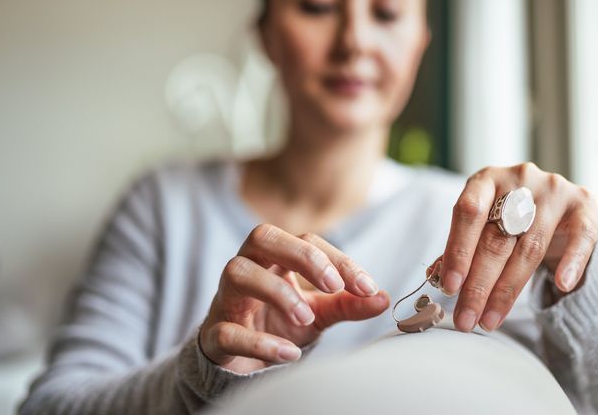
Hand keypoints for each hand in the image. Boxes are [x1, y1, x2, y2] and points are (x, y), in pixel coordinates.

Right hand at [199, 224, 389, 372]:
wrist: (242, 361)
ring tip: (307, 318)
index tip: (367, 287)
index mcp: (275, 258)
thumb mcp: (319, 311)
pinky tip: (288, 354)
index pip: (306, 240)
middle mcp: (248, 268)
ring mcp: (226, 299)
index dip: (337, 260)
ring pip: (237, 272)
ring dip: (277, 292)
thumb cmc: (278, 324)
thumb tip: (383, 298)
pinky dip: (259, 342)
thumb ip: (347, 303)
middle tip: (332, 285)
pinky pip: (227, 331)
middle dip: (300, 256)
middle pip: (263, 237)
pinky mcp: (214, 334)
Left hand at [434, 162, 597, 332]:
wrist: (557, 209)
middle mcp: (519, 178)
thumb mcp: (482, 225)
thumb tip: (434, 276)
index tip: (449, 288)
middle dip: (478, 285)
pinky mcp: (584, 204)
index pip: (468, 213)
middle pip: (496, 238)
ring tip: (490, 320)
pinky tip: (562, 285)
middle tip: (465, 319)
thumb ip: (460, 248)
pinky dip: (572, 262)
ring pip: (529, 246)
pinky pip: (581, 237)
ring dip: (507, 290)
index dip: (457, 252)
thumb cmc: (509, 219)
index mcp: (486, 179)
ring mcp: (554, 189)